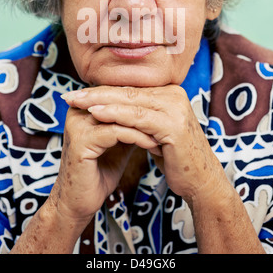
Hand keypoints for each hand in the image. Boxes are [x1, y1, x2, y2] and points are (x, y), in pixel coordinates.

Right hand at [49, 91, 158, 224]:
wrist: (79, 202)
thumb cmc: (99, 172)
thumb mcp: (118, 141)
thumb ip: (129, 123)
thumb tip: (154, 109)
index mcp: (83, 106)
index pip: (118, 93)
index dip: (143, 100)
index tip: (166, 110)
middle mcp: (77, 111)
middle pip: (118, 100)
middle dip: (146, 109)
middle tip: (171, 116)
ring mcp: (77, 125)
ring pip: (119, 115)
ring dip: (146, 124)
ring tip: (166, 132)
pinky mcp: (81, 141)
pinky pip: (117, 132)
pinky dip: (138, 137)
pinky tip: (154, 144)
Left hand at [59, 85, 225, 208]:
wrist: (201, 182)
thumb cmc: (176, 159)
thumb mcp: (155, 132)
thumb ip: (140, 116)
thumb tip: (112, 107)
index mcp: (170, 93)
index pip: (130, 90)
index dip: (103, 91)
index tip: (79, 94)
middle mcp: (174, 95)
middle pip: (128, 92)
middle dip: (96, 93)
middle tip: (71, 95)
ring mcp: (175, 108)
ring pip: (130, 102)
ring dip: (100, 101)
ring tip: (77, 102)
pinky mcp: (173, 125)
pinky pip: (137, 118)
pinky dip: (114, 114)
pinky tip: (95, 114)